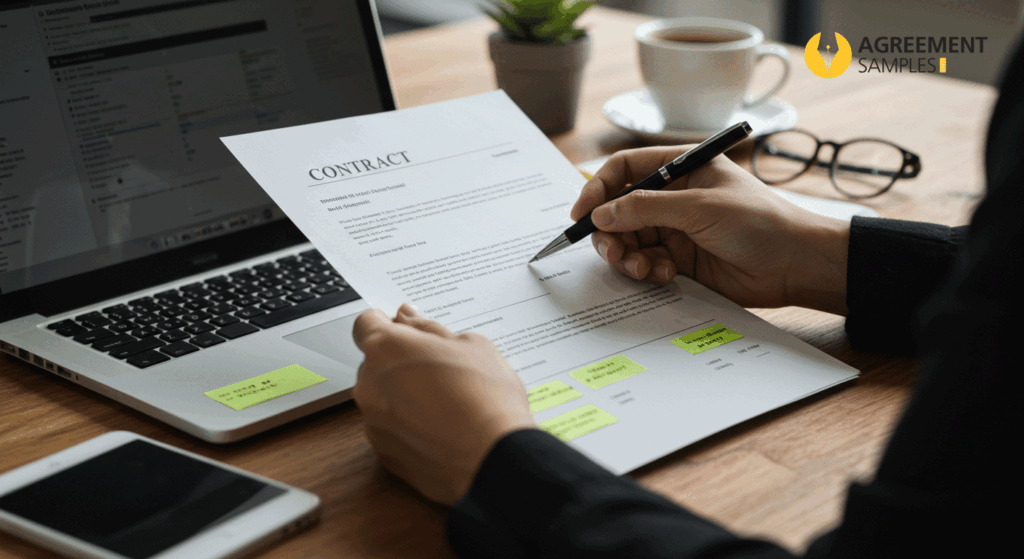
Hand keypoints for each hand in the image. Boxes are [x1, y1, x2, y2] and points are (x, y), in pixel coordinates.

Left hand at [352, 304, 535, 504]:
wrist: (493, 458)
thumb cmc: (487, 399)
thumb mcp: (469, 344)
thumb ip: (429, 329)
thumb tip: (408, 318)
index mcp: (386, 348)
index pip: (365, 323)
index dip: (387, 324)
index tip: (406, 330)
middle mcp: (369, 385)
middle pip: (375, 363)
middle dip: (401, 362)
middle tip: (441, 369)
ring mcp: (373, 423)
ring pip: (383, 398)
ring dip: (405, 395)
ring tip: (447, 403)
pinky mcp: (383, 454)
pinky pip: (391, 429)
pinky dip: (409, 425)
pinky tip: (442, 428)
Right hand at [571, 146, 849, 314]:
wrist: (794, 265)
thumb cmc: (758, 221)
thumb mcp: (699, 207)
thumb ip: (646, 208)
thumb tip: (600, 214)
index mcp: (680, 168)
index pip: (624, 169)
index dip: (598, 189)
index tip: (582, 214)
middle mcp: (673, 197)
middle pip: (619, 210)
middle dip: (610, 232)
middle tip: (612, 252)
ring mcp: (675, 229)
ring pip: (629, 240)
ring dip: (627, 256)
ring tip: (641, 268)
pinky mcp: (680, 260)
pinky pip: (646, 263)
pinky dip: (646, 270)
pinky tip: (664, 275)